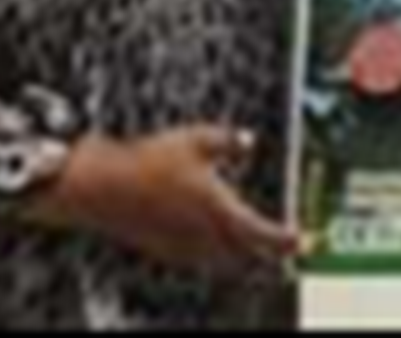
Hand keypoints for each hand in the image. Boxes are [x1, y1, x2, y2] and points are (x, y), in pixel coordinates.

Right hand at [24, 125, 297, 275]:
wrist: (103, 187)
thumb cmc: (147, 163)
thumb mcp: (197, 140)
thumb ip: (228, 141)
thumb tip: (247, 140)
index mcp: (218, 209)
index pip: (262, 233)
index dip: (284, 239)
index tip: (298, 239)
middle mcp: (203, 234)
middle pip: (246, 256)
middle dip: (266, 252)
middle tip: (281, 245)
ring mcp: (183, 246)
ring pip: (222, 261)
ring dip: (239, 255)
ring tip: (251, 244)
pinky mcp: (165, 250)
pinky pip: (199, 259)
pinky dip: (213, 253)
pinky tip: (210, 239)